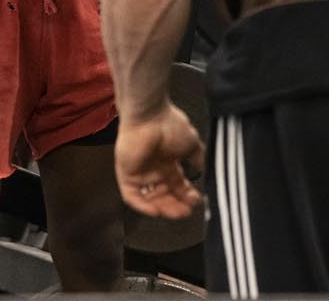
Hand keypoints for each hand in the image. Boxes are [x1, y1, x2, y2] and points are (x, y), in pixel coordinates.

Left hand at [115, 102, 204, 218]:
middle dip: (176, 205)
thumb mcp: (192, 143)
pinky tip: (156, 210)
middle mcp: (154, 168)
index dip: (186, 195)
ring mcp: (139, 172)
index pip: (177, 184)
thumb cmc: (169, 124)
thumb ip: (197, 158)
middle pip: (165, 194)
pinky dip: (143, 205)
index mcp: (168, 161)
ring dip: (163, 207)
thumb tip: (202, 169)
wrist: (149, 115)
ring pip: (150, 198)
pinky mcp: (126, 174)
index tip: (196, 201)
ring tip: (177, 213)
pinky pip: (132, 196)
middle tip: (187, 212)